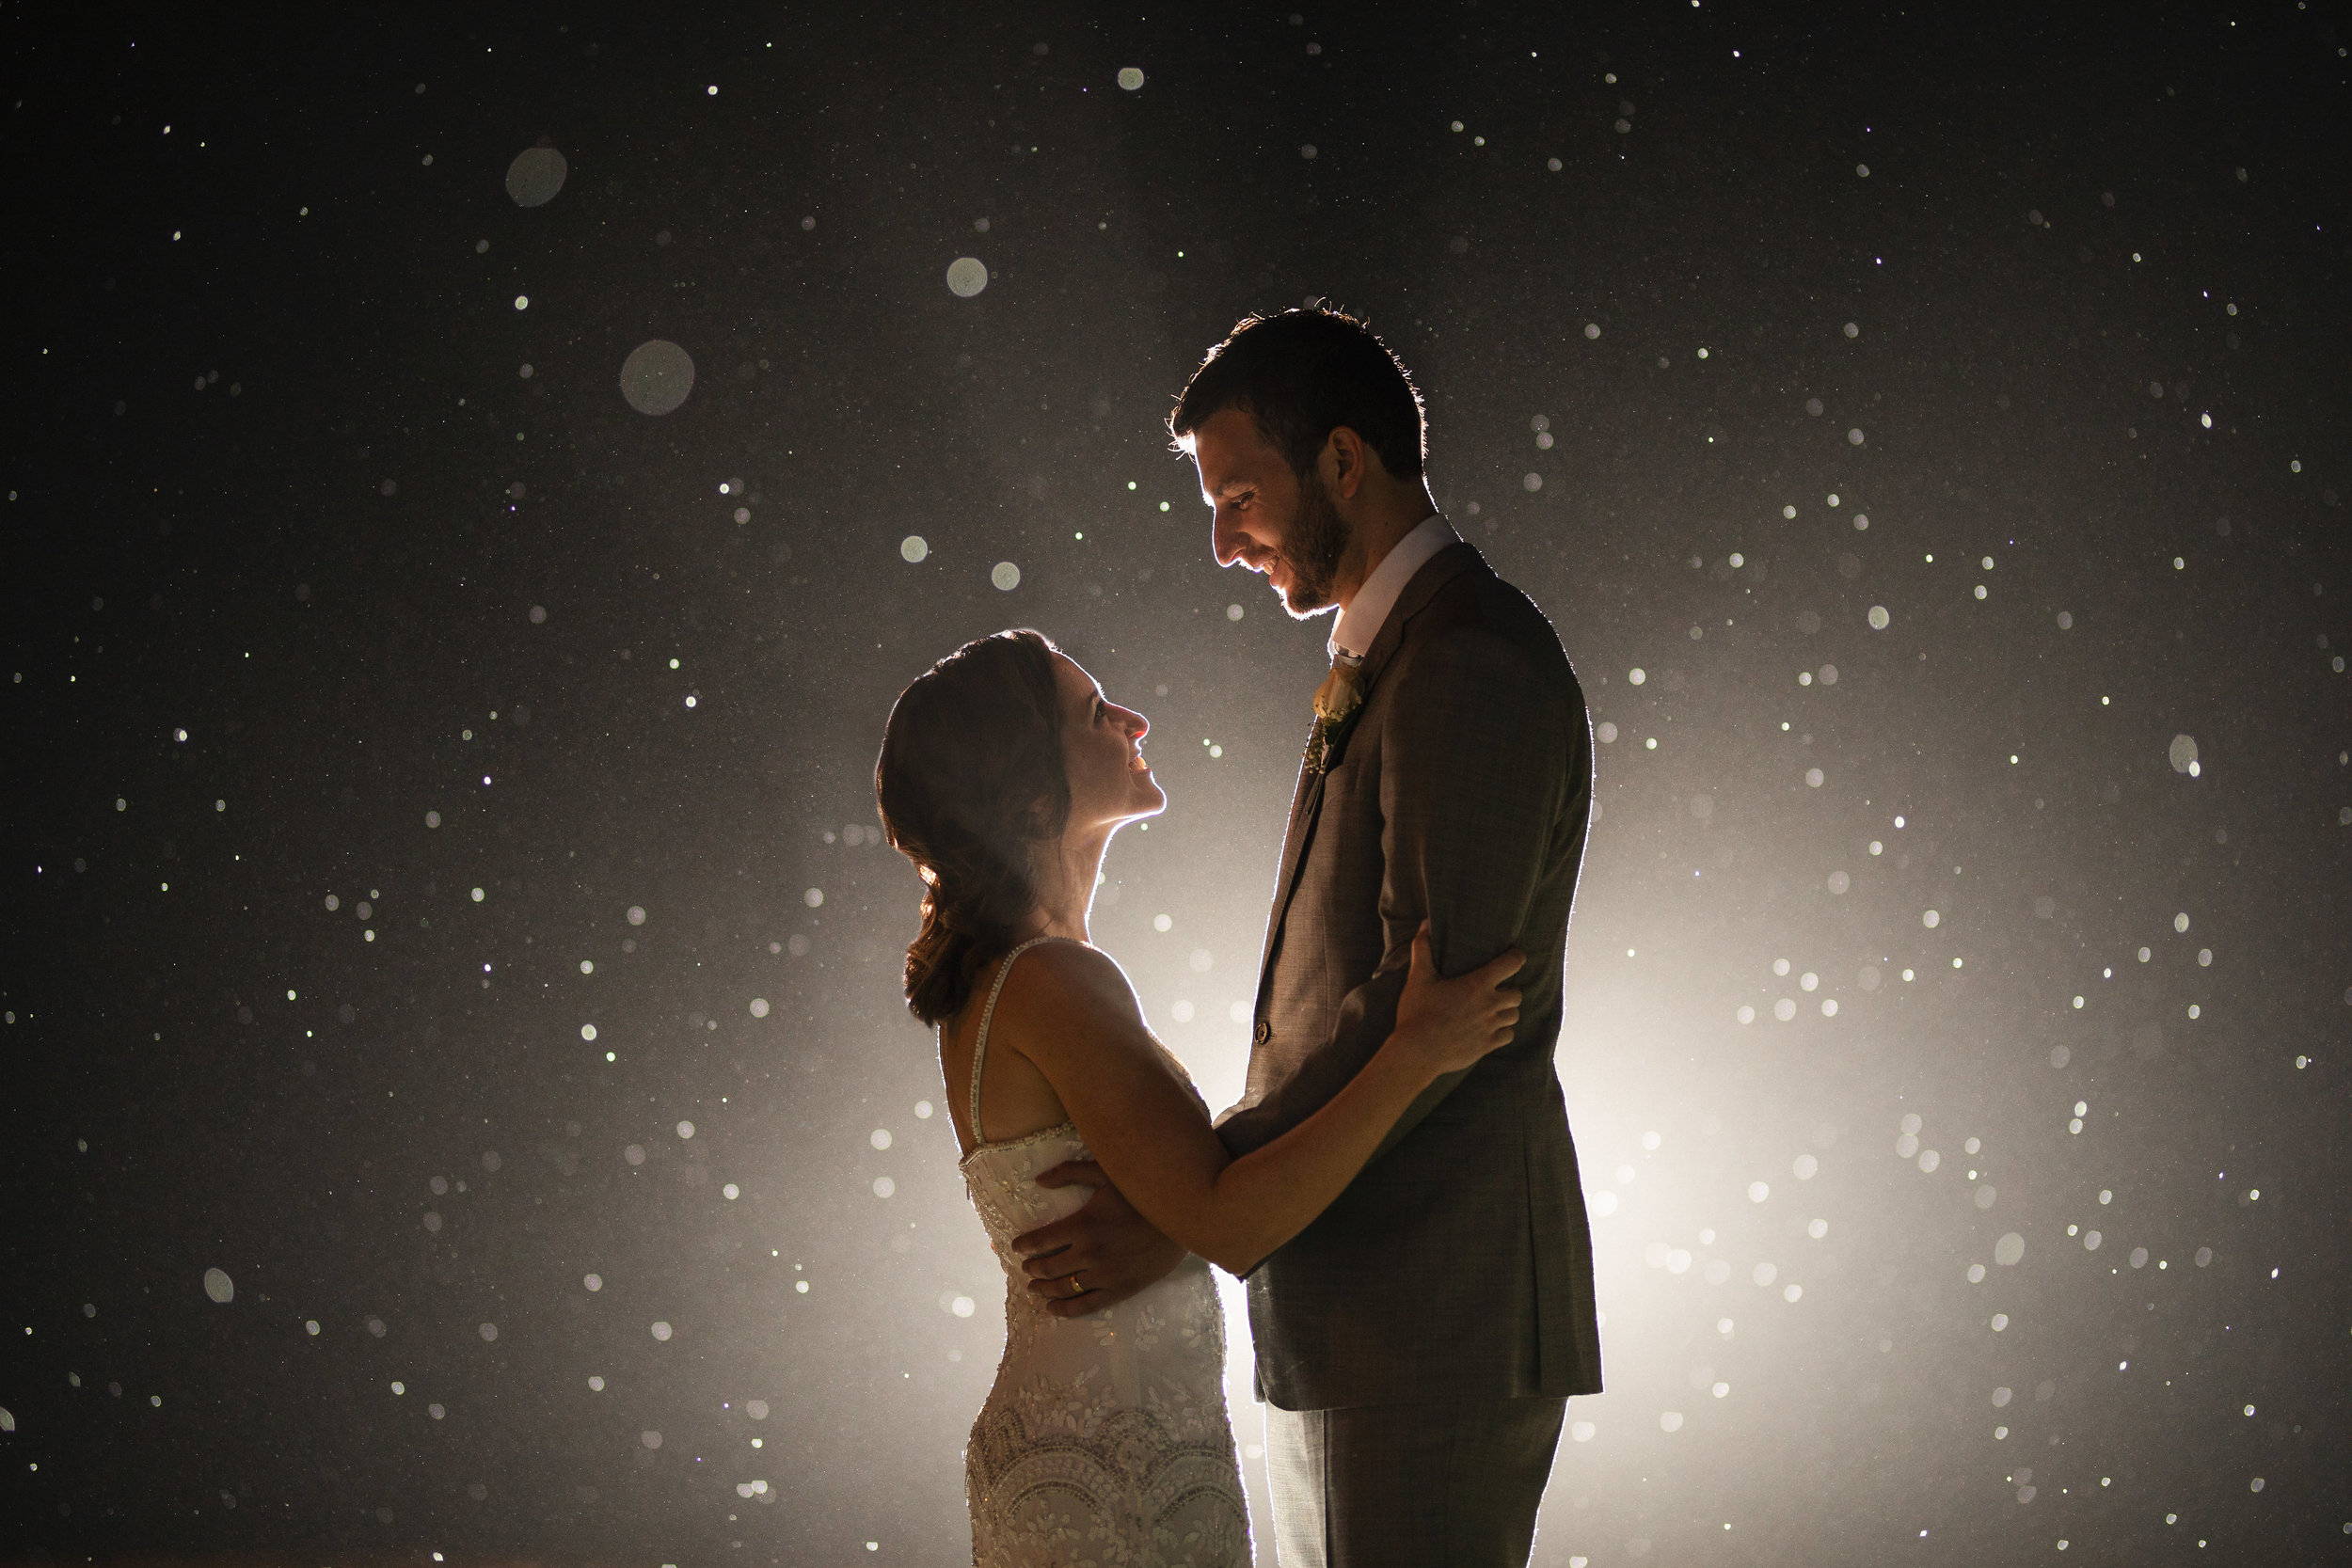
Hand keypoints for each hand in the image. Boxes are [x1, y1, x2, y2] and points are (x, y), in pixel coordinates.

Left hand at [1009, 1161, 1188, 1317]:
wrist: (1182, 1216)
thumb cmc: (1141, 1192)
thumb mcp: (1106, 1173)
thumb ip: (1070, 1173)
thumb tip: (1038, 1180)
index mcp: (1082, 1224)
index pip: (1041, 1240)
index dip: (1025, 1246)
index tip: (1017, 1248)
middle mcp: (1089, 1253)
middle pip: (1049, 1267)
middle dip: (1032, 1269)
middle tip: (1025, 1269)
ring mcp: (1105, 1274)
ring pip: (1064, 1288)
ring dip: (1044, 1290)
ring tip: (1034, 1289)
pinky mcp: (1121, 1289)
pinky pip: (1087, 1305)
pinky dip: (1066, 1310)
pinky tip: (1052, 1308)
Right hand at [1391, 920, 1523, 1076]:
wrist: (1417, 1052)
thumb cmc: (1417, 1013)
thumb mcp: (1418, 978)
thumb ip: (1422, 949)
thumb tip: (1425, 924)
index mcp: (1477, 984)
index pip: (1511, 964)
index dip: (1517, 957)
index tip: (1514, 956)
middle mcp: (1489, 1005)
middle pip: (1517, 994)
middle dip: (1508, 989)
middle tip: (1495, 989)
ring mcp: (1490, 1027)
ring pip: (1514, 1015)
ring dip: (1507, 1011)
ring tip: (1493, 1009)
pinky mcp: (1487, 1046)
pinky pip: (1508, 1036)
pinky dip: (1503, 1031)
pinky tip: (1491, 1029)